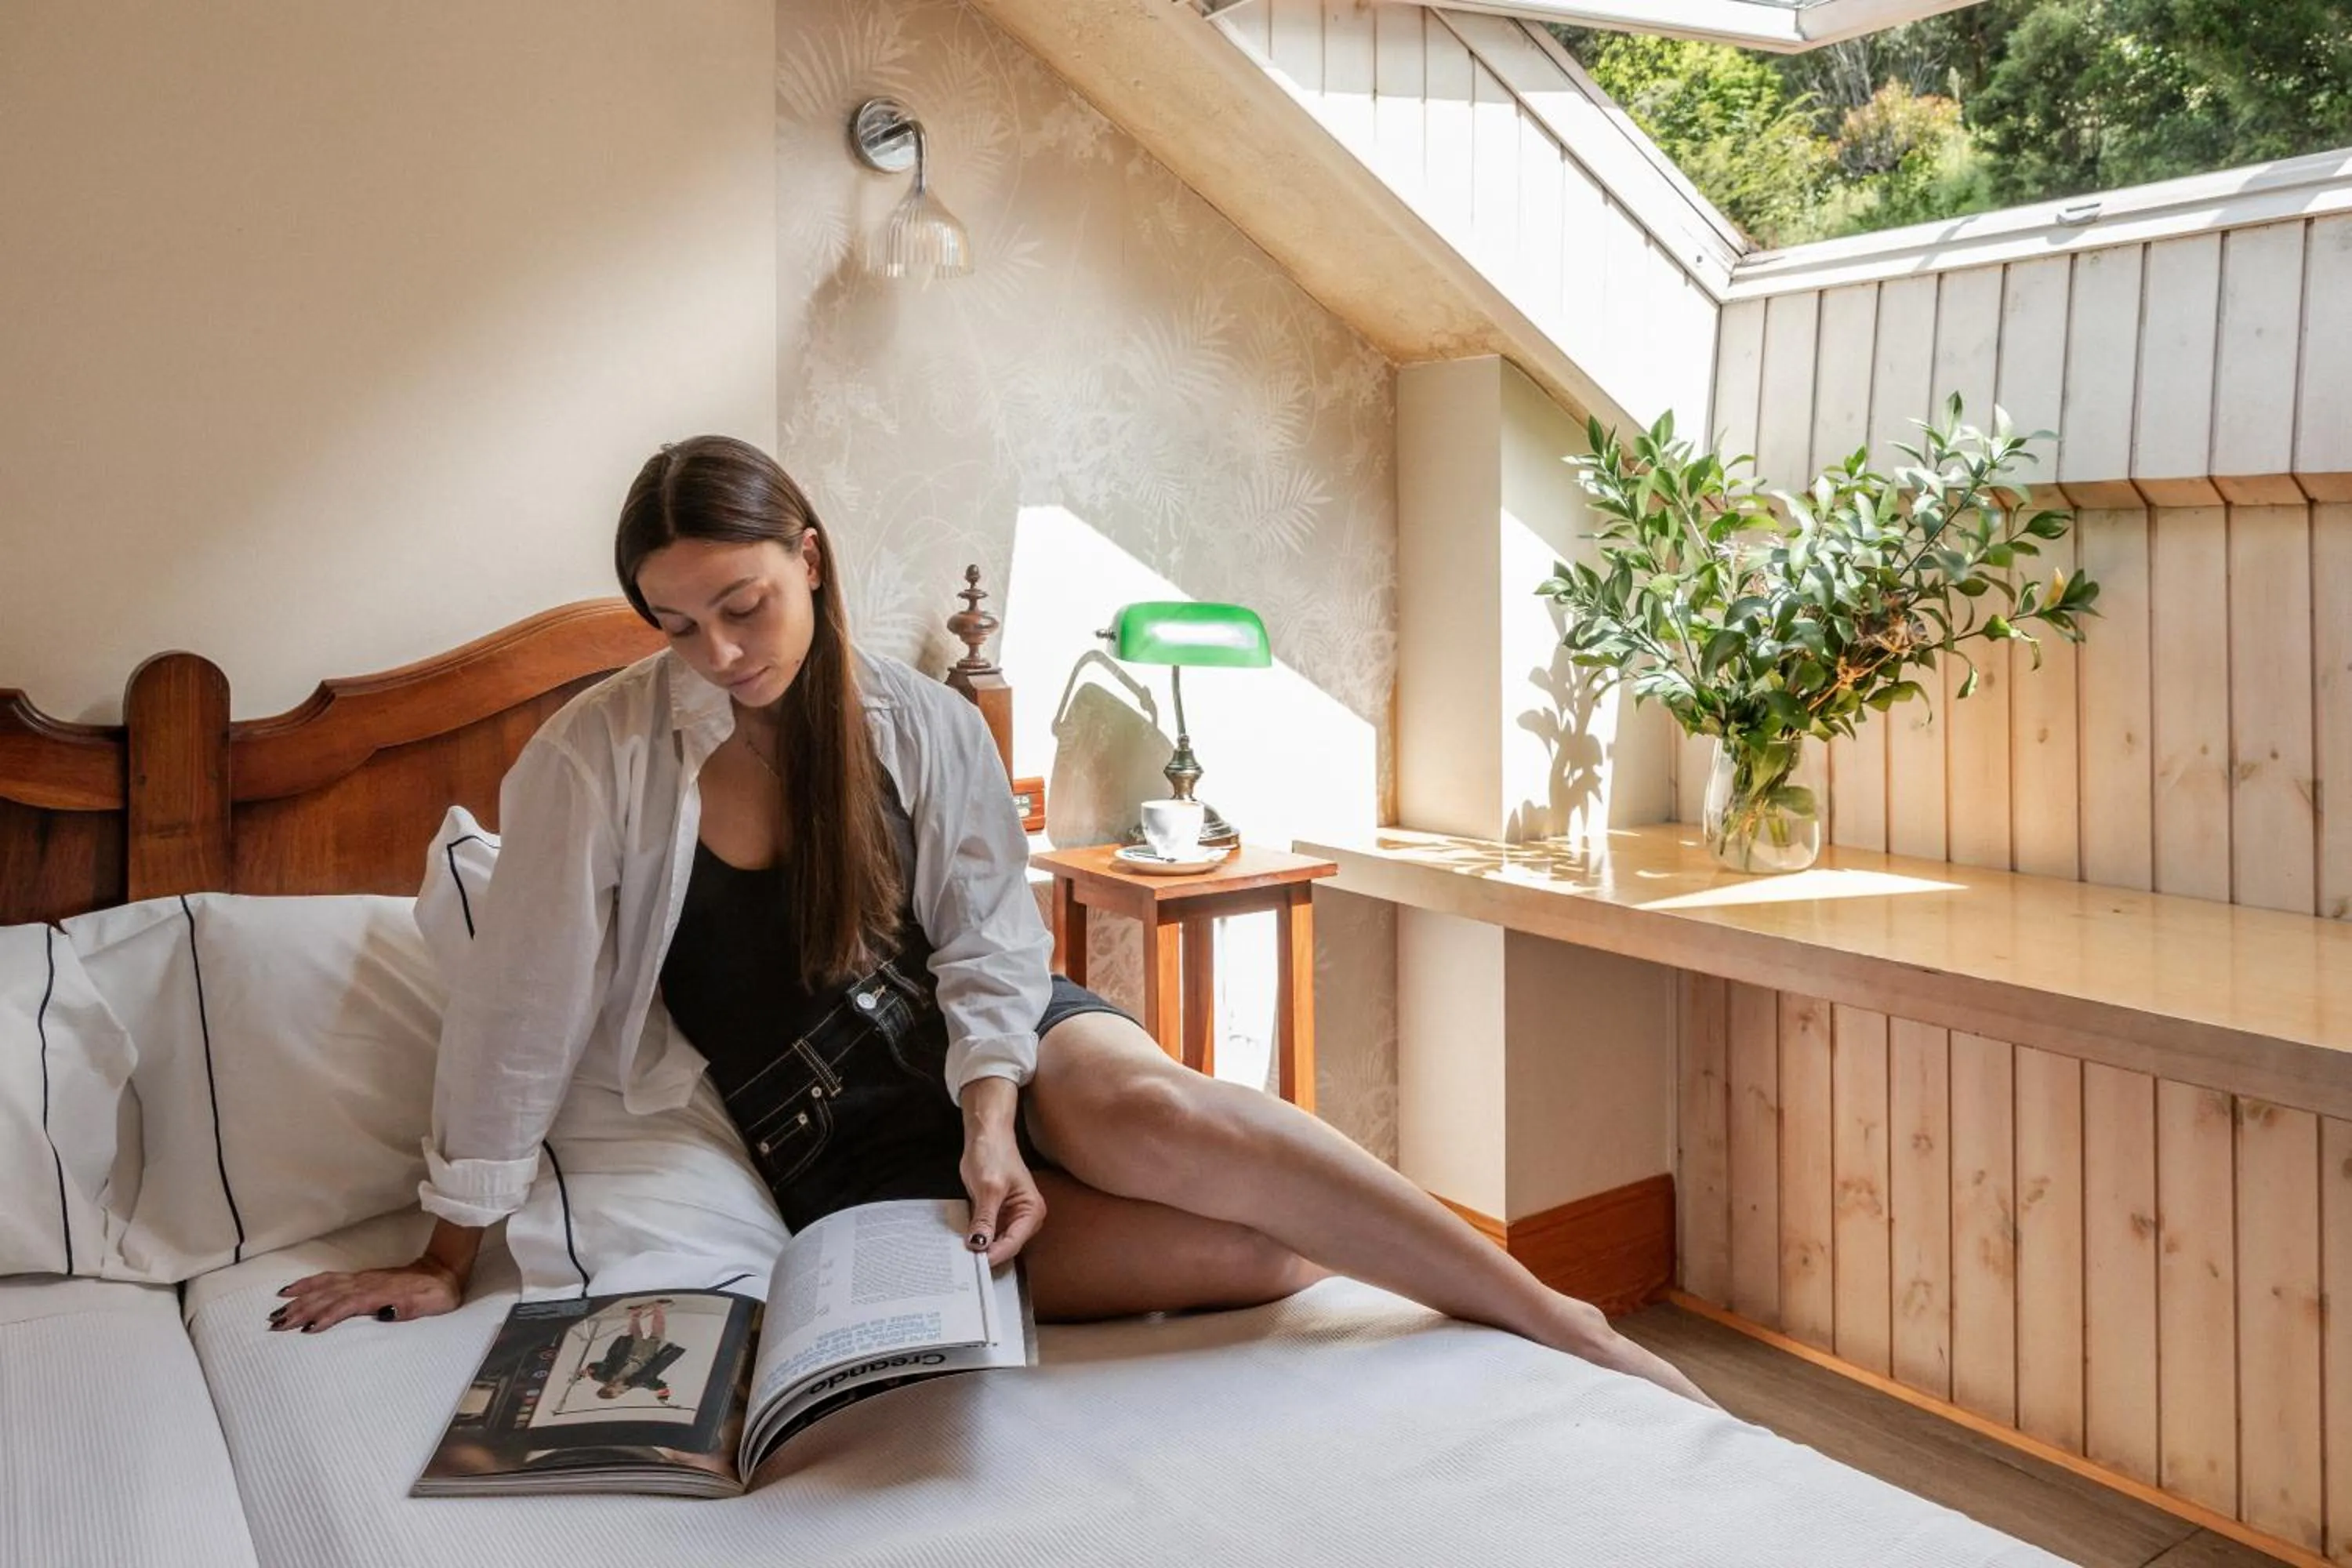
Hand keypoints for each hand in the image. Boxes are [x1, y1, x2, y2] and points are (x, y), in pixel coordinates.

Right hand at [271, 1257, 462, 1333]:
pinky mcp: (357, 1278)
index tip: (307, 1329)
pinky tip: (290, 1289)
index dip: (328, 1316)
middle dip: (301, 1311)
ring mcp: (359, 1280)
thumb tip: (385, 1313)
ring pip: (323, 1288)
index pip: (348, 1305)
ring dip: (299, 1299)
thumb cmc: (437, 1294)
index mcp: (380, 1294)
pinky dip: (307, 1284)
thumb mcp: (433, 1304)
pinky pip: (327, 1279)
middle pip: (327, 1296)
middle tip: (276, 1325)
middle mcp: (365, 1285)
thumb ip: (410, 1309)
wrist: (441, 1271)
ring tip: (275, 1311)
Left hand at [958, 1077, 1044, 1267]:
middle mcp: (1025, 1217)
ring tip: (961, 1256)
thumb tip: (980, 1245)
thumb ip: (985, 1219)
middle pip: (1006, 1246)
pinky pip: (986, 1232)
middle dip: (987, 1254)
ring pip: (995, 1242)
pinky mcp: (995, 1214)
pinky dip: (975, 1238)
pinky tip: (961, 1243)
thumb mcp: (988, 1189)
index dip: (994, 1254)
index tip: (975, 1264)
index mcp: (1032, 1211)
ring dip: (980, 1248)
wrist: (986, 1135)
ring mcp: (1010, 1217)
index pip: (1013, 1242)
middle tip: (965, 1264)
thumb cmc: (993, 1154)